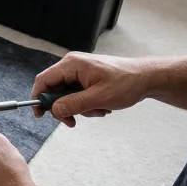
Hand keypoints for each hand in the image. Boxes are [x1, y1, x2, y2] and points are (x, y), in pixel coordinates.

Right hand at [31, 52, 156, 126]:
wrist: (147, 78)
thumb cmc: (126, 83)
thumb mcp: (99, 97)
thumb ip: (74, 104)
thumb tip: (54, 110)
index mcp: (71, 64)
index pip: (44, 80)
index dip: (38, 97)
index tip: (40, 115)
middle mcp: (72, 65)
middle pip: (55, 89)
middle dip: (65, 107)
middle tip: (73, 121)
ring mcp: (80, 71)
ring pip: (67, 94)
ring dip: (80, 107)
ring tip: (99, 110)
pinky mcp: (87, 78)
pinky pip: (78, 94)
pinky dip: (87, 104)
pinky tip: (102, 106)